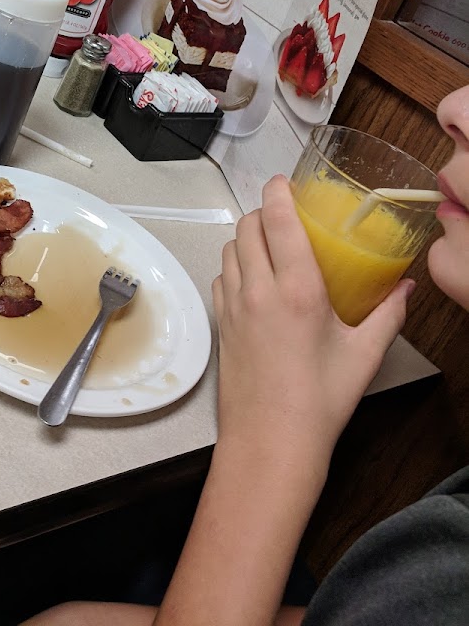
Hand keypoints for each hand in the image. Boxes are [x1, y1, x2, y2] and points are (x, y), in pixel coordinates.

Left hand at [212, 175, 413, 475]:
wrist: (270, 444)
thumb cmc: (320, 402)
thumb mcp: (364, 355)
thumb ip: (388, 314)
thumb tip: (405, 288)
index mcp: (296, 290)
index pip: (277, 220)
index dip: (277, 192)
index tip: (284, 182)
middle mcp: (258, 290)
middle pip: (247, 226)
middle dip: (262, 213)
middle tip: (282, 216)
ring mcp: (233, 306)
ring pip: (229, 250)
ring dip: (246, 239)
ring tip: (269, 246)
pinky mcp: (220, 324)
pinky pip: (221, 278)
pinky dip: (234, 268)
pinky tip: (253, 281)